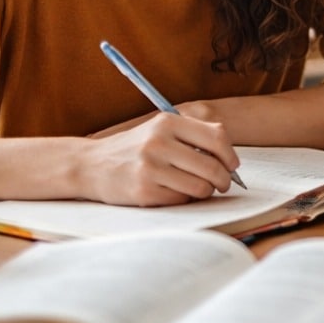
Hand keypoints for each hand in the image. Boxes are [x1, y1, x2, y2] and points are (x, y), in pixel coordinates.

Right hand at [78, 111, 240, 205]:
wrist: (90, 165)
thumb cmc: (134, 148)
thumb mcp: (159, 129)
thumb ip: (193, 135)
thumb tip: (230, 157)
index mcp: (167, 122)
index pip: (217, 137)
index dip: (230, 155)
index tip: (232, 165)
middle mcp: (159, 143)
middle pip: (212, 166)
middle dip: (224, 179)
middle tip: (222, 184)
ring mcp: (150, 168)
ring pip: (200, 187)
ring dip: (206, 192)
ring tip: (200, 189)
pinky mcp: (143, 192)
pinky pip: (181, 200)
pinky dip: (185, 200)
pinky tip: (176, 193)